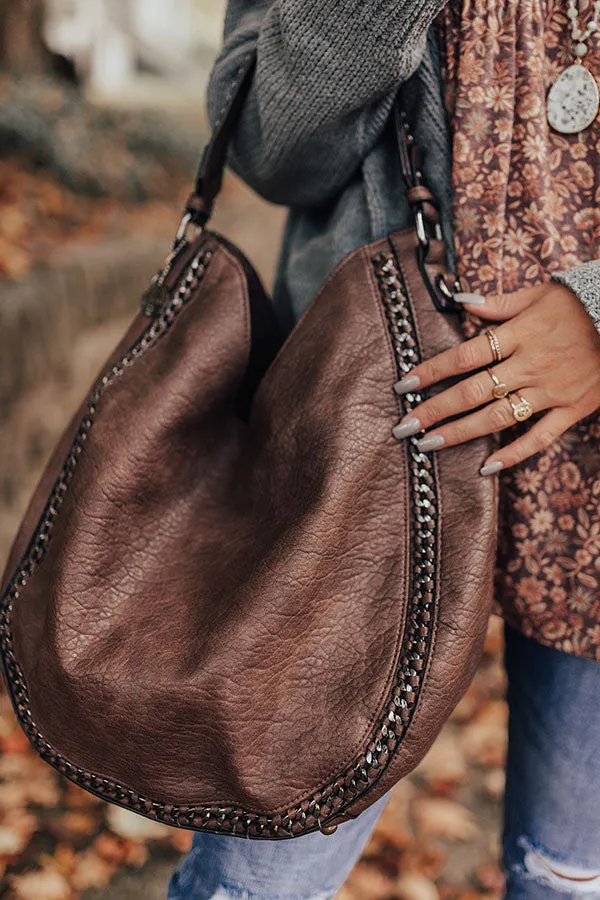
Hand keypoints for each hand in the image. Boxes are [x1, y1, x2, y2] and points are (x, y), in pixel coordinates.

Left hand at [392, 283, 599, 475]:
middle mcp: (531, 364)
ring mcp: (552, 390)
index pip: (465, 355)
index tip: (404, 385)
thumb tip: (460, 300)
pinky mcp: (573, 409)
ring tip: (428, 445)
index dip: (432, 371)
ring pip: (499, 417)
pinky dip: (514, 454)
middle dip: (435, 410)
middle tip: (403, 427)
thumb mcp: (541, 293)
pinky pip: (541, 437)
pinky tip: (486, 467)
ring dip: (461, 433)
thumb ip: (498, 302)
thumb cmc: (582, 302)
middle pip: (473, 391)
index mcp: (520, 334)